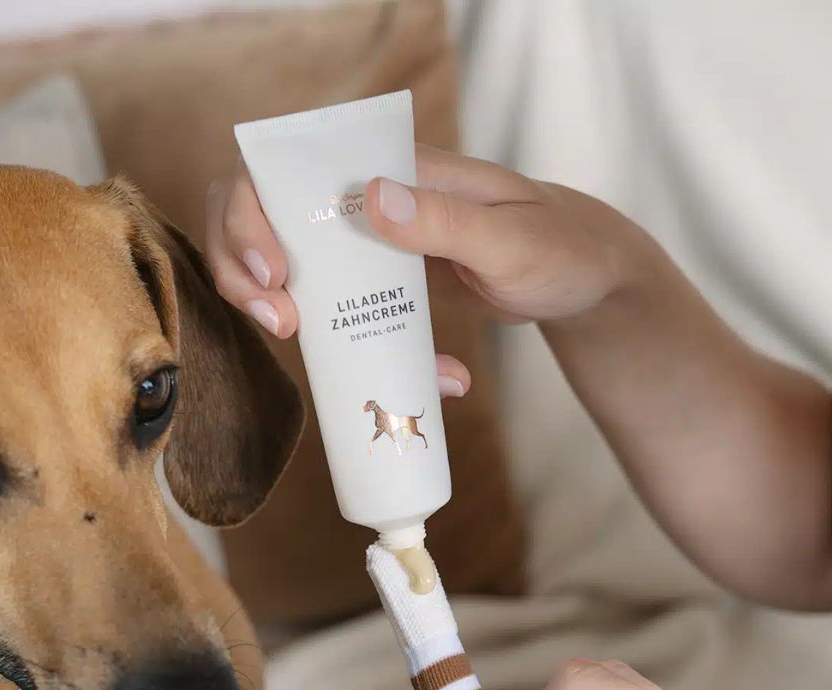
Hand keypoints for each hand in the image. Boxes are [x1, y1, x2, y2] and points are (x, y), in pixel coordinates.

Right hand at [205, 147, 639, 391]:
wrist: (586, 280)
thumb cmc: (560, 247)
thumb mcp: (511, 239)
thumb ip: (446, 219)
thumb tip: (369, 197)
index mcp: (395, 172)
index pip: (288, 170)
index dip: (252, 215)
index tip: (274, 274)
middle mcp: (369, 204)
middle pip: (264, 219)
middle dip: (245, 271)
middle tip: (281, 325)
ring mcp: (373, 250)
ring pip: (292, 270)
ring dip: (282, 312)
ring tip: (310, 349)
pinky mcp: (387, 291)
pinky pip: (345, 316)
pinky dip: (364, 354)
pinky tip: (437, 377)